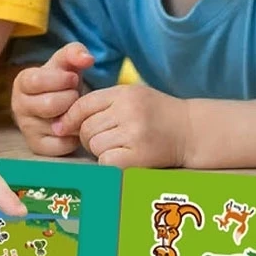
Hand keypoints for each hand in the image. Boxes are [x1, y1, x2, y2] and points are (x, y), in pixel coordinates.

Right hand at [11, 42, 93, 155]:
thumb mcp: (67, 60)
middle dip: (70, 98)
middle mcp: (18, 106)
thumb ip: (75, 52)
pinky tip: (73, 124)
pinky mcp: (37, 146)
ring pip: (56, 126)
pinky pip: (61, 145)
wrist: (61, 100)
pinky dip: (73, 136)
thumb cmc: (62, 78)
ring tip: (74, 108)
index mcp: (22, 82)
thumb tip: (87, 59)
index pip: (37, 81)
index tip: (72, 78)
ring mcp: (26, 128)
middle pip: (49, 105)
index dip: (61, 79)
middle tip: (75, 95)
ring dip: (73, 116)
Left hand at [54, 85, 189, 167]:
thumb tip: (64, 123)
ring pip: (95, 145)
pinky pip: (107, 161)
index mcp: (124, 92)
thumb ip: (102, 103)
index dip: (70, 117)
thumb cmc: (157, 113)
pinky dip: (109, 162)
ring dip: (99, 150)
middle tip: (101, 139)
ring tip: (115, 146)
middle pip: (87, 127)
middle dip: (87, 136)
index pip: (84, 104)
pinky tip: (121, 157)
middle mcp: (129, 111)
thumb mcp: (132, 96)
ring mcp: (135, 133)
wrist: (191, 129)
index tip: (64, 127)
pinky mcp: (140, 157)